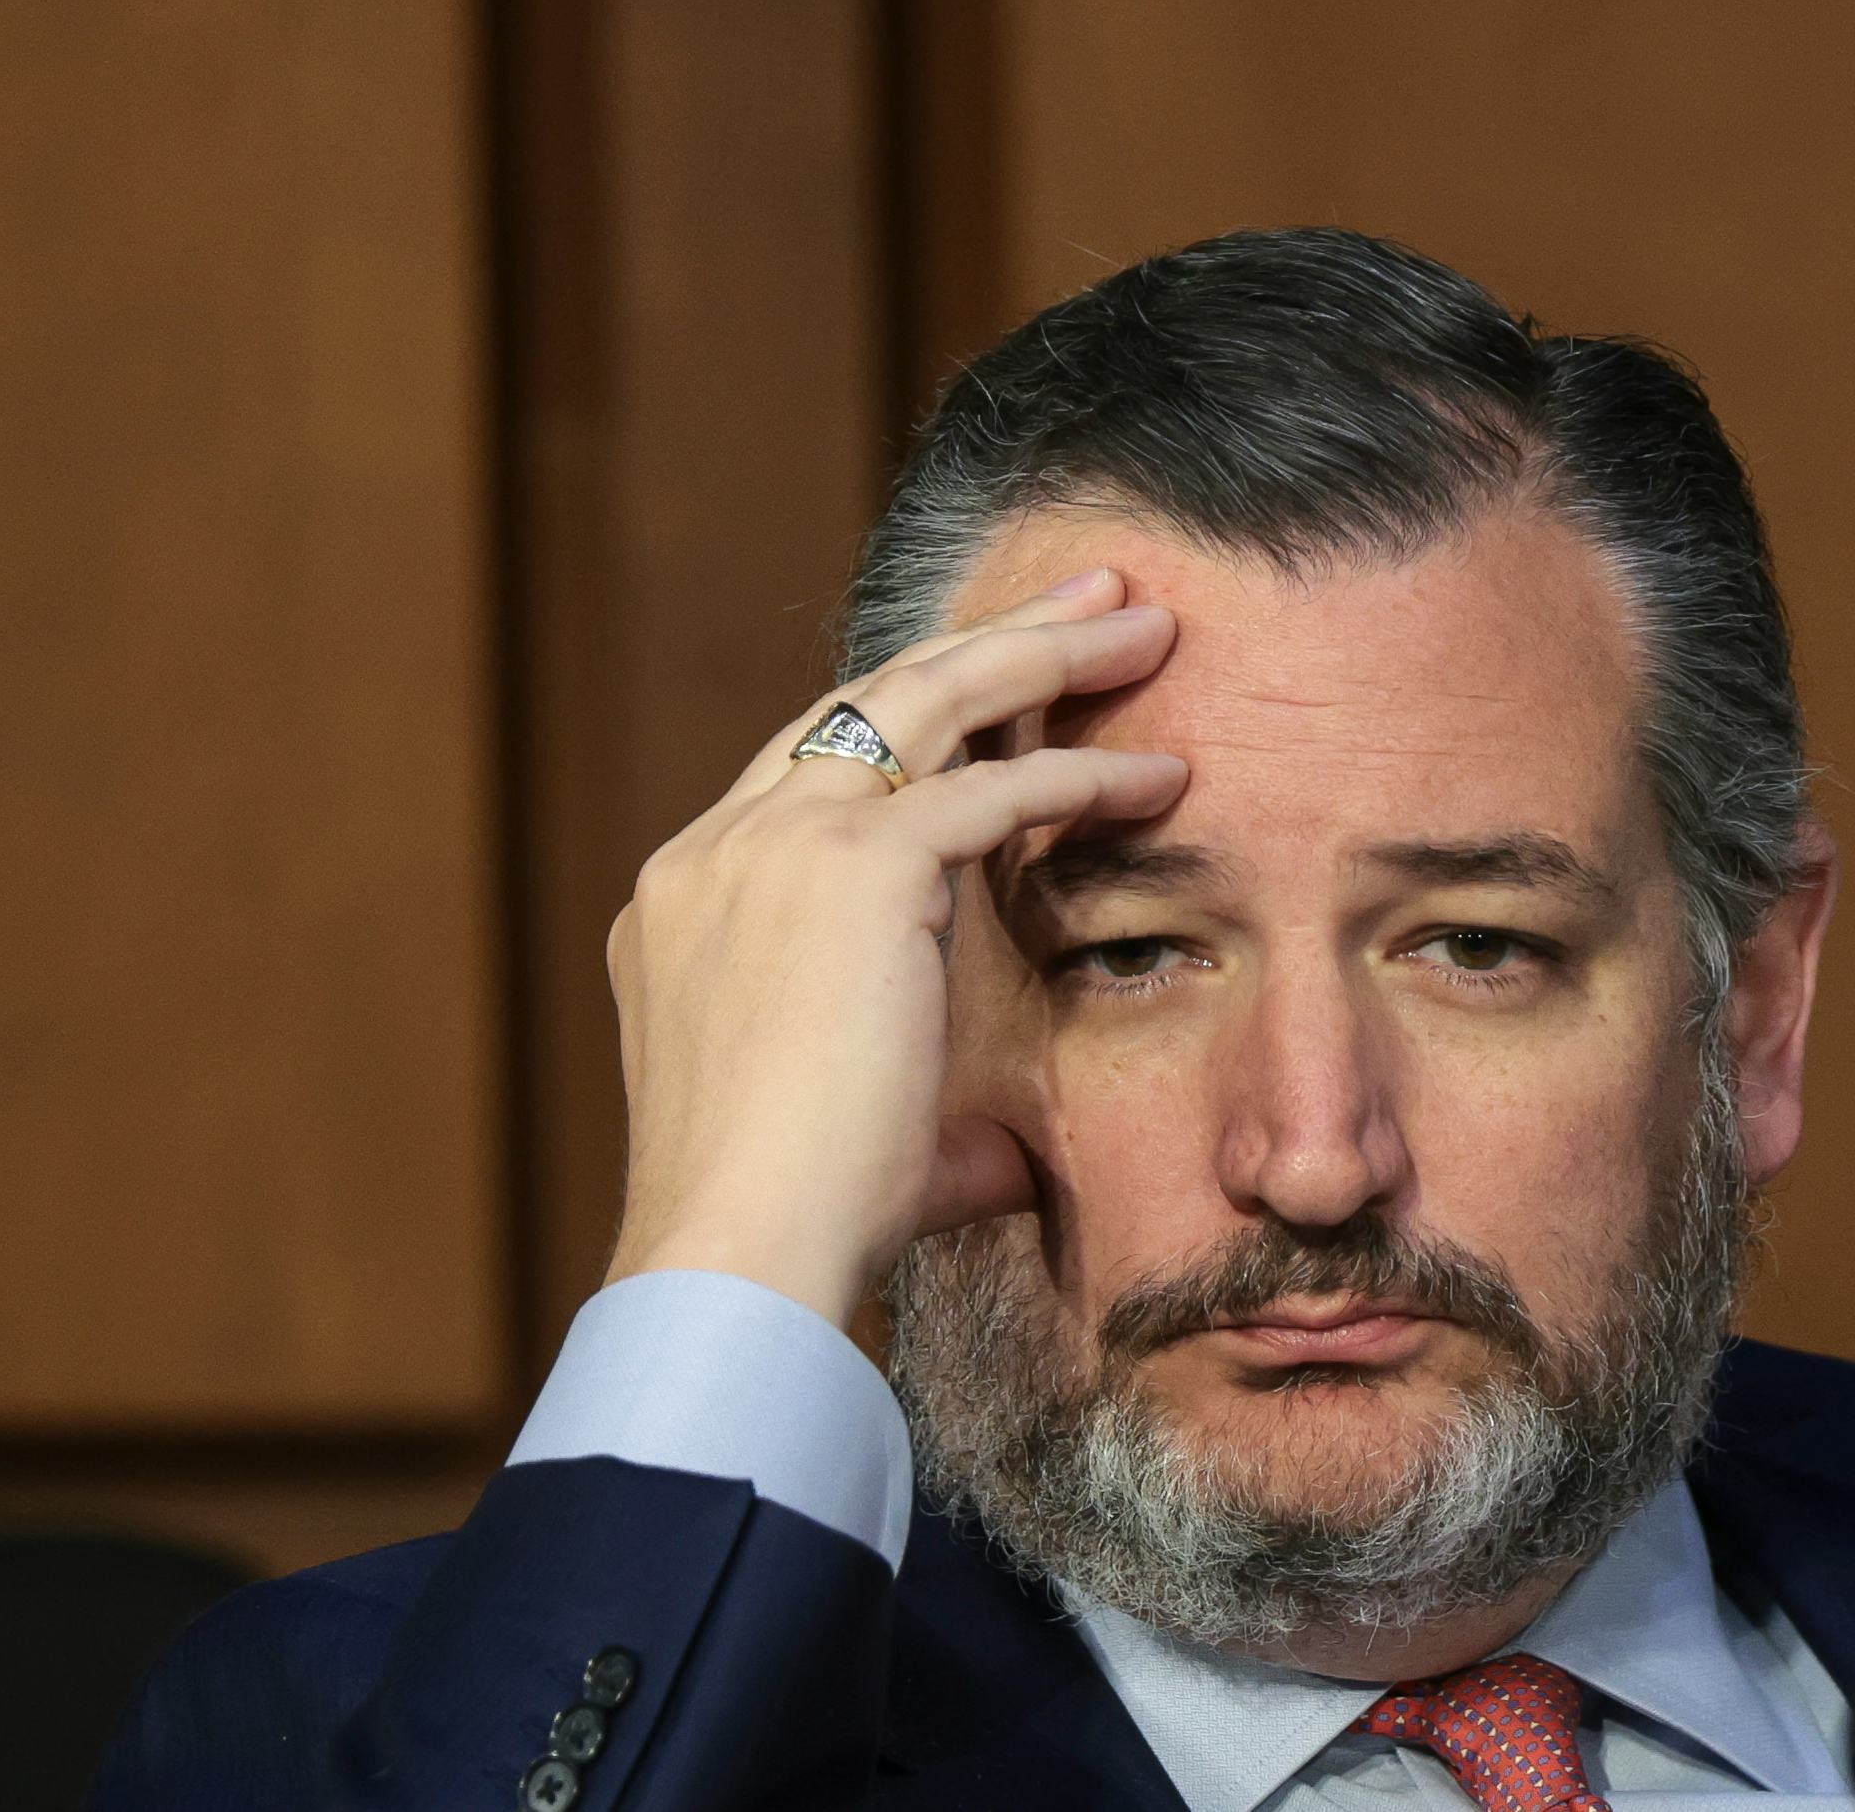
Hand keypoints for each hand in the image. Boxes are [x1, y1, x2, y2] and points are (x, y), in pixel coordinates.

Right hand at [600, 568, 1184, 1325]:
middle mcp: (715, 851)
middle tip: (1087, 601)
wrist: (740, 1253)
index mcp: (691, 903)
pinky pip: (990, 790)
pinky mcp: (850, 862)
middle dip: (987, 640)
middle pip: (865, 700)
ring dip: (1041, 651)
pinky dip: (1082, 776)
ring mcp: (771, 844)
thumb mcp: (851, 1124)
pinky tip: (1163, 777)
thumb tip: (1012, 1147)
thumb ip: (921, 1096)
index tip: (1011, 700)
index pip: (816, 770)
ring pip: (924, 697)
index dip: (924, 724)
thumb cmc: (801, 1226)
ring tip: (1137, 622)